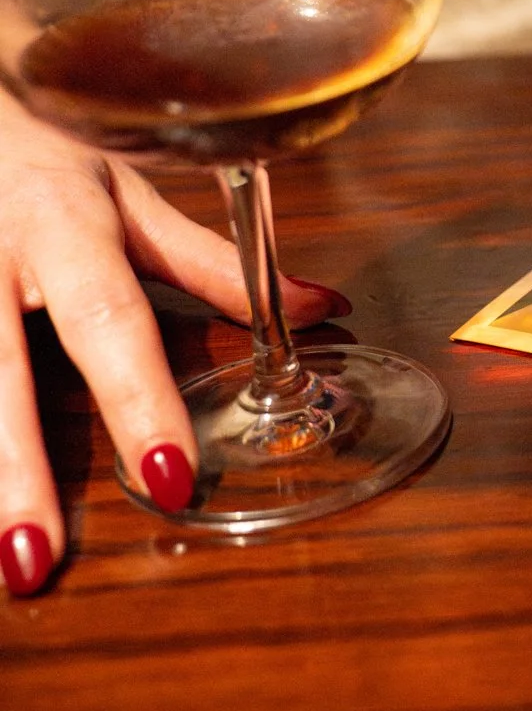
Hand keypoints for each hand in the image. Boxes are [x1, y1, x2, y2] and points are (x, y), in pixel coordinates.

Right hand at [0, 101, 345, 596]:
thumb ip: (217, 262)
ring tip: (0, 561)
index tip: (167, 477)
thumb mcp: (136, 192)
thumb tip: (320, 311)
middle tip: (34, 561)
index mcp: (62, 222)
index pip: (109, 321)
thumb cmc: (52, 148)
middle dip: (14, 473)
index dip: (138, 401)